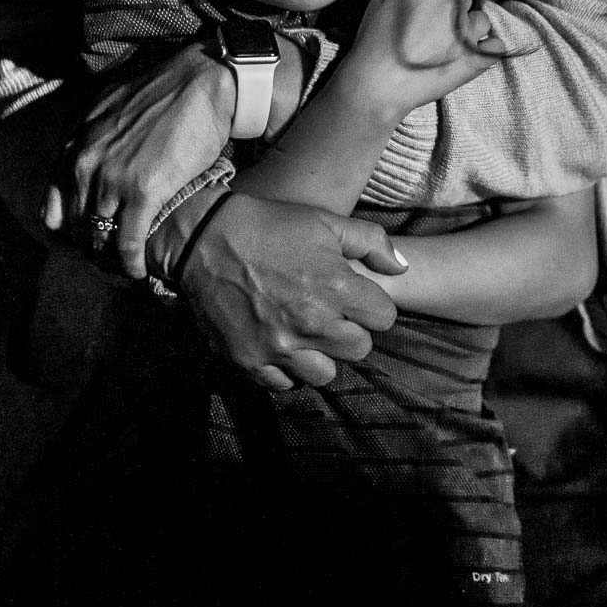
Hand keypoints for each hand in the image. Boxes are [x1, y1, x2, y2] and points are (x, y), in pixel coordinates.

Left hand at [44, 41, 231, 281]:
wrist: (201, 82)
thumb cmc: (163, 90)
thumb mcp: (110, 105)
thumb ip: (92, 131)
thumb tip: (88, 144)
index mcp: (76, 145)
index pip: (54, 206)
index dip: (69, 229)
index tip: (86, 239)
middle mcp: (86, 164)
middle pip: (77, 226)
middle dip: (91, 248)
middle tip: (109, 261)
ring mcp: (113, 180)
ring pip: (100, 237)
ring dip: (110, 259)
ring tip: (124, 269)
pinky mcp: (144, 193)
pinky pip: (128, 242)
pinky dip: (131, 262)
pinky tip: (139, 272)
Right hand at [173, 195, 405, 388]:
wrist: (204, 238)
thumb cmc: (271, 226)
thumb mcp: (327, 222)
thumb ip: (372, 243)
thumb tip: (402, 268)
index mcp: (336, 288)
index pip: (384, 318)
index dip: (373, 307)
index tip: (355, 299)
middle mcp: (311, 323)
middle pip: (359, 350)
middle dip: (350, 332)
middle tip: (330, 315)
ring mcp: (279, 346)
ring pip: (324, 375)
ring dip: (320, 356)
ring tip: (306, 334)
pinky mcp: (249, 360)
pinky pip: (283, 384)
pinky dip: (285, 369)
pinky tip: (279, 344)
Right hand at [336, 0, 504, 116]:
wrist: (378, 86)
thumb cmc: (374, 41)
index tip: (428, 1)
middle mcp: (454, 6)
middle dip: (451, 8)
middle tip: (431, 28)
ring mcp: (468, 33)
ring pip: (481, 19)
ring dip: (469, 28)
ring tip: (448, 45)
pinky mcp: (477, 58)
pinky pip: (496, 45)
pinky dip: (487, 49)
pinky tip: (472, 54)